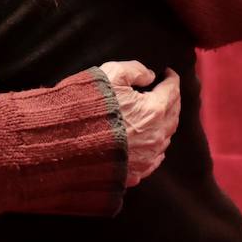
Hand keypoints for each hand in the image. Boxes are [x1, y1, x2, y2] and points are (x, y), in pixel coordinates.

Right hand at [99, 61, 180, 186]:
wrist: (68, 143)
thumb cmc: (89, 107)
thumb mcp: (111, 74)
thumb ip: (134, 70)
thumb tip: (149, 75)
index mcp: (153, 110)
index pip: (171, 91)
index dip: (171, 79)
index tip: (168, 73)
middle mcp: (155, 135)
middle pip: (173, 115)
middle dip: (173, 100)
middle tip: (168, 91)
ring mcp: (146, 156)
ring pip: (166, 137)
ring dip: (166, 123)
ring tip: (160, 115)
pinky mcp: (135, 171)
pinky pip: (154, 159)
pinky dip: (157, 148)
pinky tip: (154, 144)